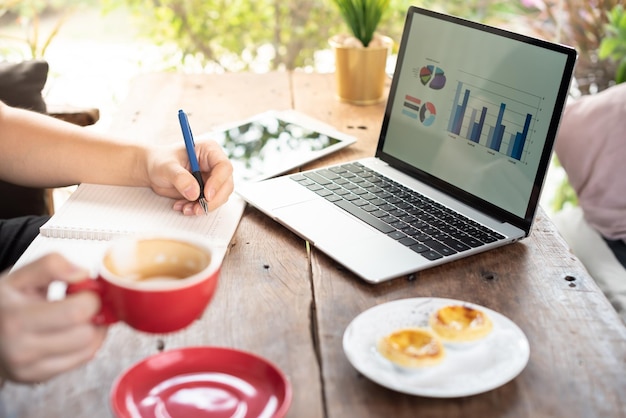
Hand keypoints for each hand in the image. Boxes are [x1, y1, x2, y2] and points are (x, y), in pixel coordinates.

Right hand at [0, 254, 106, 383]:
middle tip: (85, 304)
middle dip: (94, 315)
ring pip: (89, 350)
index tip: (86, 291)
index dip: (91, 297)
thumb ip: (51, 265)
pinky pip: (81, 361)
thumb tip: (82, 274)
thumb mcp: (19, 276)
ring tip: (82, 316)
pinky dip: (86, 344)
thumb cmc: (4, 303)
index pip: (76, 312)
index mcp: (16, 318)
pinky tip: (75, 330)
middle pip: (86, 334)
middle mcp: (21, 349)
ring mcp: (30, 369)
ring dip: (94, 330)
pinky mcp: (38, 378)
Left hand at [146, 140, 233, 214]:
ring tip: (185, 208)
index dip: (218, 182)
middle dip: (213, 200)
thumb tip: (194, 193)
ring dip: (204, 206)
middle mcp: (214, 164)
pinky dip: (198, 208)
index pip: (224, 166)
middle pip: (226, 184)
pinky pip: (210, 203)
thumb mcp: (166, 167)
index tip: (206, 195)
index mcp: (209, 150)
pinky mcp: (208, 191)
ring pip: (220, 196)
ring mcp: (213, 178)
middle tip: (198, 209)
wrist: (153, 171)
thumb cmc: (160, 162)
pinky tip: (183, 206)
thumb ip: (180, 178)